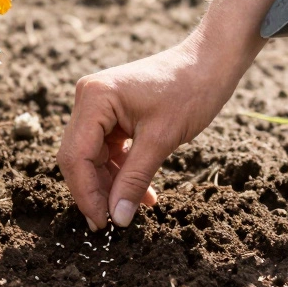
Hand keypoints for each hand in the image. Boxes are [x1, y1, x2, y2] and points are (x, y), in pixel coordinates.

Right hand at [56, 37, 230, 229]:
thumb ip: (134, 180)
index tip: (103, 224)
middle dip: (97, 191)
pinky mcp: (112, 112)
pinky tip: (142, 193)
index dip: (87, 194)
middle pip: (79, 157)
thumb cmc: (189, 92)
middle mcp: (88, 98)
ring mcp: (99, 104)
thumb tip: (118, 218)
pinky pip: (108, 148)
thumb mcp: (161, 140)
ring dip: (112, 184)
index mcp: (94, 98)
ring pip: (93, 157)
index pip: (76, 156)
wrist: (210, 62)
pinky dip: (122, 171)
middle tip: (113, 224)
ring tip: (134, 209)